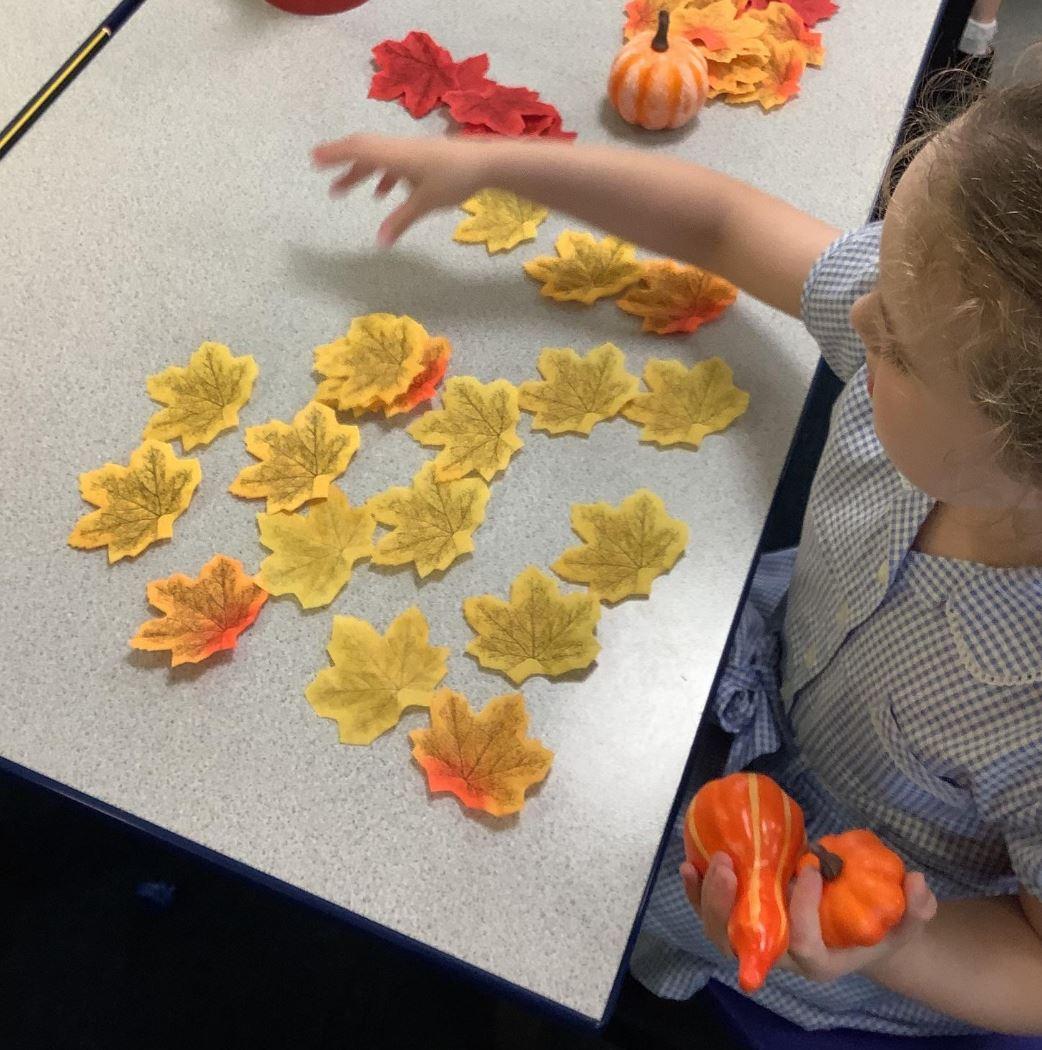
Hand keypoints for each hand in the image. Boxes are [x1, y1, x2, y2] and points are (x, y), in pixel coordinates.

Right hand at [311, 133, 494, 245]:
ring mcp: (410, 152)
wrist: (486, 162)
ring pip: (377, 158)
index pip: (357, 150)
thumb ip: (400, 221)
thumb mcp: (425, 204)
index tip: (313, 159)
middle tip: (319, 172)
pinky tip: (383, 194)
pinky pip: (393, 163)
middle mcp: (398, 149)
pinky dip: (382, 176)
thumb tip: (379, 243)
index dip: (334, 154)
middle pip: (363, 151)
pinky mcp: (422, 157)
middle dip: (340, 163)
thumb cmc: (455, 180)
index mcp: (395, 156)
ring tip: (341, 190)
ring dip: (359, 173)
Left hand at [679, 853, 937, 983]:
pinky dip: (698, 891)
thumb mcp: (905, 924)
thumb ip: (916, 909)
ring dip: (707, 897)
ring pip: (720, 930)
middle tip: (730, 864)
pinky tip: (690, 862)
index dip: (801, 910)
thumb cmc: (877, 930)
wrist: (856, 936)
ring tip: (706, 861)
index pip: (802, 944)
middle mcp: (781, 957)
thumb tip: (918, 883)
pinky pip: (712, 912)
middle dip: (729, 905)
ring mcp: (758, 941)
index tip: (809, 870)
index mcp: (820, 961)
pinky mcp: (743, 921)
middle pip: (743, 944)